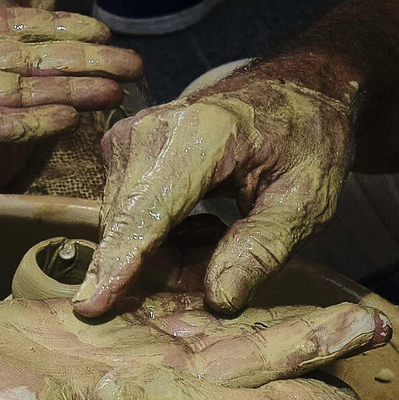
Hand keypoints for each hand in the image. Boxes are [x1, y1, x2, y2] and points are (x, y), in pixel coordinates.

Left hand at [0, 0, 142, 153]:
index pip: (9, 33)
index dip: (55, 30)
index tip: (100, 31)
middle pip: (30, 66)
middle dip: (81, 66)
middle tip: (133, 69)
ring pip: (21, 96)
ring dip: (71, 93)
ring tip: (118, 91)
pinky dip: (29, 121)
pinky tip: (70, 115)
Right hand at [0, 294, 389, 399]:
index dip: (300, 382)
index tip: (362, 361)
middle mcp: (148, 391)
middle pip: (242, 360)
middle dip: (304, 341)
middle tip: (375, 320)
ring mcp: (123, 357)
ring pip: (209, 326)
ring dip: (264, 306)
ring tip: (323, 284)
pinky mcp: (95, 324)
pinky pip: (156, 296)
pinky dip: (197, 276)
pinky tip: (235, 254)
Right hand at [73, 70, 356, 316]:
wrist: (290, 92)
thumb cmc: (305, 140)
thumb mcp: (308, 200)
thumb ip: (263, 248)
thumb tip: (217, 299)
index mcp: (202, 135)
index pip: (149, 211)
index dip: (121, 263)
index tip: (90, 307)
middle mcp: (149, 131)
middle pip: (132, 229)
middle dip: (168, 269)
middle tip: (228, 266)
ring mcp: (128, 139)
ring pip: (125, 230)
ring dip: (166, 255)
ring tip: (219, 237)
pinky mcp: (119, 151)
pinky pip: (125, 220)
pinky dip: (159, 238)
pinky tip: (200, 226)